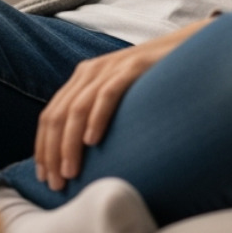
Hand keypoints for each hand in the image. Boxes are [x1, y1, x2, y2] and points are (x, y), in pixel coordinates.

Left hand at [34, 15, 217, 190]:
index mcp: (82, 79)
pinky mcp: (133, 67)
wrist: (189, 49)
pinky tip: (92, 141)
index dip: (42, 147)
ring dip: (69, 144)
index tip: (42, 177)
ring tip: (71, 172)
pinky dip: (96, 119)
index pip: (49, 115)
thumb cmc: (156, 83)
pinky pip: (107, 94)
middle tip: (57, 183)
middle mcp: (90, 71)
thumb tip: (84, 157)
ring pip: (77, 109)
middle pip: (57, 115)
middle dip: (52, 152)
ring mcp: (111, 67)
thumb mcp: (120, 98)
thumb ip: (99, 115)